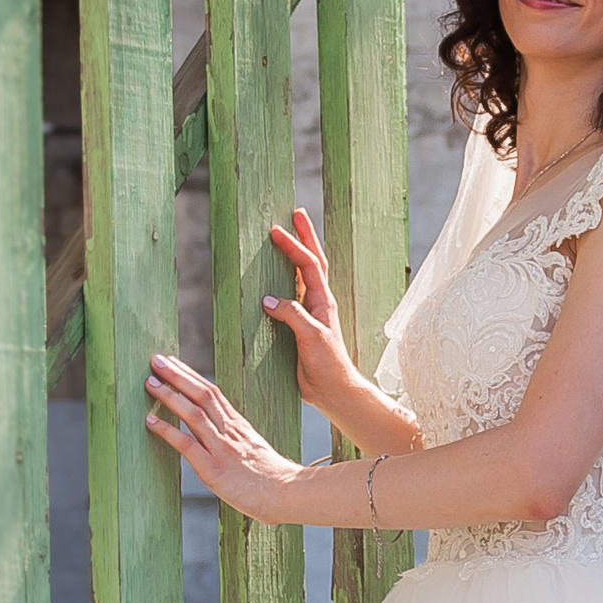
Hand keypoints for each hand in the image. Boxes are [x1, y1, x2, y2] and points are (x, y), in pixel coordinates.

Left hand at [145, 355, 299, 520]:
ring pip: (193, 413)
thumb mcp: (255, 451)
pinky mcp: (213, 469)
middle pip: (202, 395)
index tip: (174, 363)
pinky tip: (150, 420)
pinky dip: (167, 430)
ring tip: (149, 382)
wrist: (287, 493)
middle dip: (177, 375)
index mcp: (239, 426)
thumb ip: (237, 441)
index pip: (213, 393)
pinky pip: (187, 444)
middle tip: (156, 360)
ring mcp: (221, 448)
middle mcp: (229, 432)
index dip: (191, 376)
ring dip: (169, 396)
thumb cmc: (273, 479)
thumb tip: (222, 440)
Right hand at [264, 207, 355, 415]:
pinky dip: (285, 280)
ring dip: (297, 254)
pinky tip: (275, 278)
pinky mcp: (301, 325)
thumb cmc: (328, 364)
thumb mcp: (311, 337)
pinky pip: (292, 296)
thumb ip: (292, 315)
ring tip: (286, 237)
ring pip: (304, 275)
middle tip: (296, 214)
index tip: (277, 230)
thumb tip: (269, 299)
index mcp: (323, 301)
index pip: (309, 265)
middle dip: (305, 236)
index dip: (295, 246)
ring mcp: (311, 312)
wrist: (334, 389)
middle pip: (313, 261)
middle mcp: (319, 301)